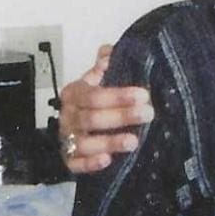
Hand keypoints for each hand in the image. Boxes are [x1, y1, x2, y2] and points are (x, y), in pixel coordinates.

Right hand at [57, 45, 152, 174]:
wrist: (76, 125)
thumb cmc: (93, 100)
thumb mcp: (98, 79)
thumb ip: (104, 65)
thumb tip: (109, 52)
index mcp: (74, 93)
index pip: (93, 94)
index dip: (118, 95)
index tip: (142, 94)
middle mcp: (68, 116)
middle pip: (91, 118)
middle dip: (120, 116)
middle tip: (147, 114)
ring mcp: (67, 139)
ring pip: (84, 142)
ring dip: (109, 142)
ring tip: (133, 141)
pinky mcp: (69, 159)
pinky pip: (75, 164)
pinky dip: (89, 164)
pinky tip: (107, 160)